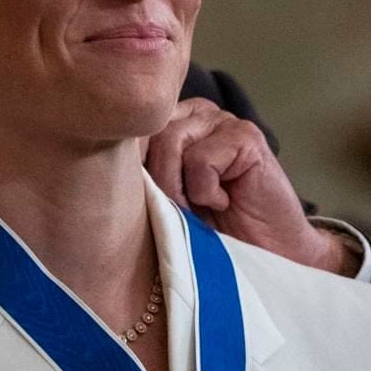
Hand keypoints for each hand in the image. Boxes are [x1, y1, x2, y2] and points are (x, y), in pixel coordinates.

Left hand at [145, 98, 352, 274]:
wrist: (263, 255)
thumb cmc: (208, 229)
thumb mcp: (163, 198)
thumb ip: (142, 172)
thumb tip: (108, 160)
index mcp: (171, 122)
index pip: (132, 129)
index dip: (130, 167)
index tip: (141, 200)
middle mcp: (195, 114)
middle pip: (148, 134)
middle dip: (157, 182)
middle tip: (180, 211)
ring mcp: (223, 121)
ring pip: (171, 142)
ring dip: (180, 189)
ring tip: (200, 209)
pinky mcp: (246, 136)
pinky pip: (201, 159)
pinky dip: (206, 192)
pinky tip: (225, 202)